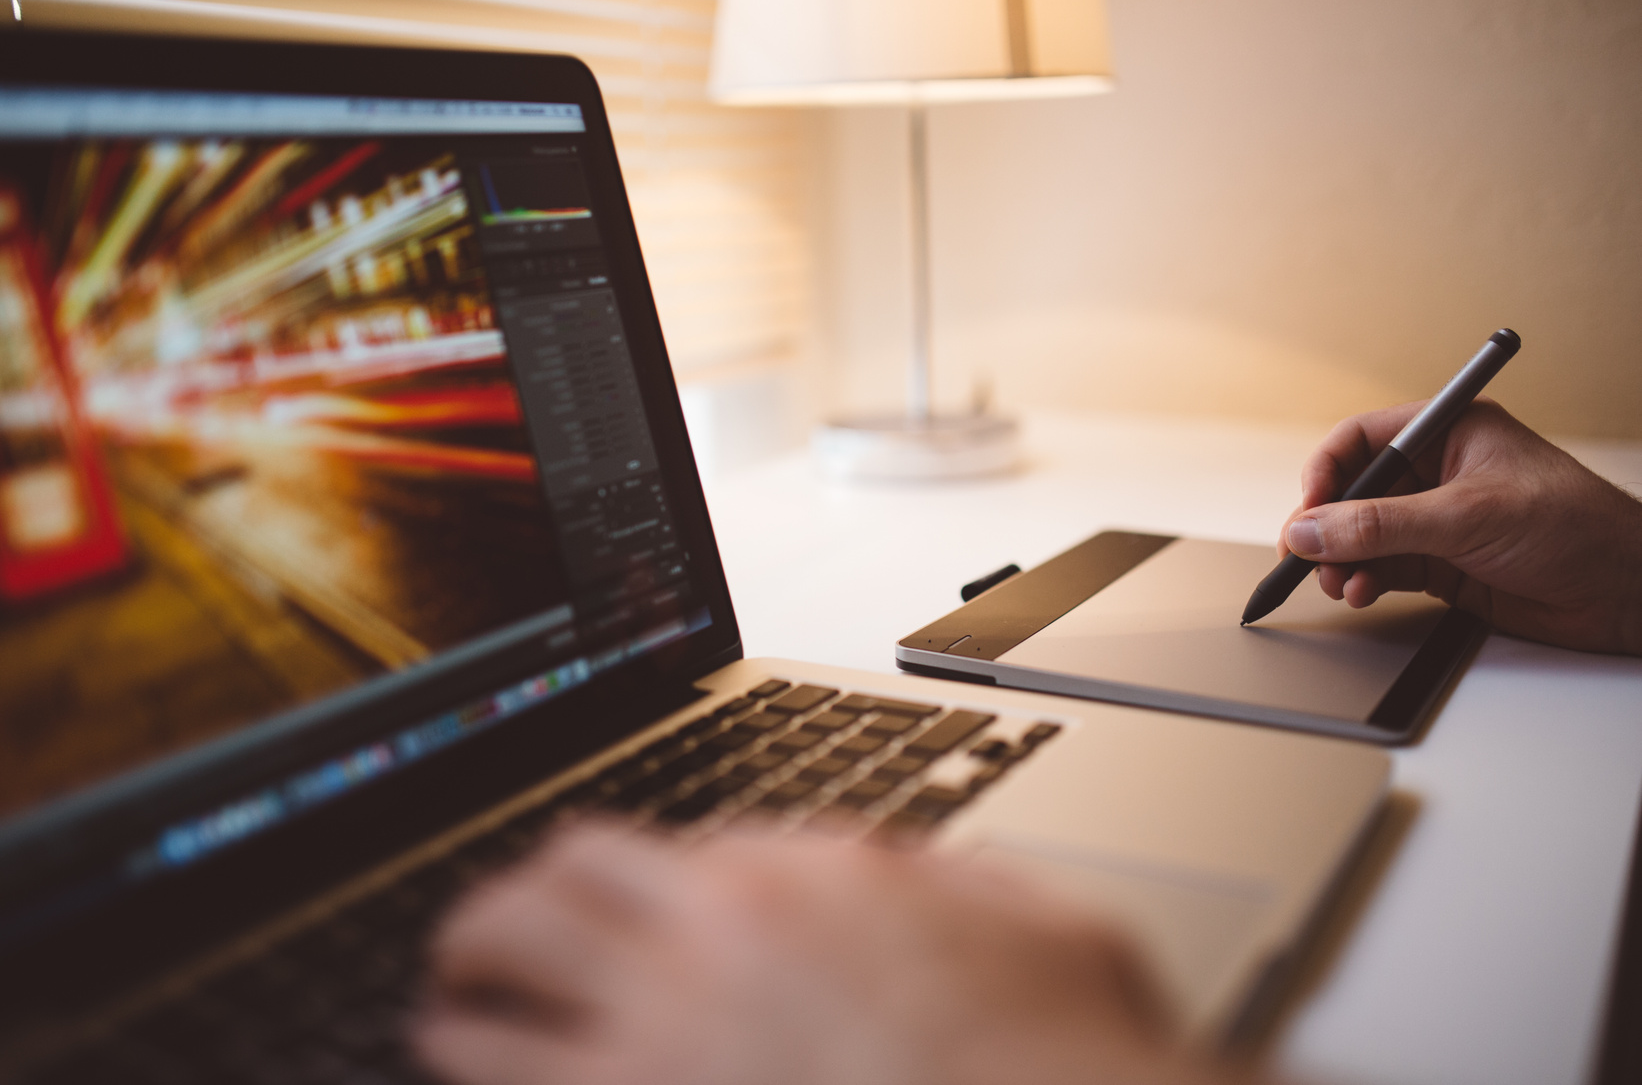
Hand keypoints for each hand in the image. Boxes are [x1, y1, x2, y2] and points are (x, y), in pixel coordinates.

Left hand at [416, 823, 1239, 1084]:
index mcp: (813, 878)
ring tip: (447, 994)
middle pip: (565, 874)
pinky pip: (507, 1074)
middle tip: (498, 929)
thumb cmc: (1060, 1054)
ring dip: (466, 973)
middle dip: (523, 895)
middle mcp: (718, 935)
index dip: (665, 887)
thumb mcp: (1050, 927)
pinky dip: (473, 1062)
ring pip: (506, 960)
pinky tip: (456, 1061)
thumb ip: (973, 890)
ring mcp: (664, 1033)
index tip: (652, 918)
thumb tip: (935, 880)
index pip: (691, 849)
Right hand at [1281, 398, 1641, 655]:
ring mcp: (1436, 520)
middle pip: (1353, 492)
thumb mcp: (1467, 517)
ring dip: (1342, 560)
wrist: (1626, 590)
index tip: (1309, 511)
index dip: (1327, 473)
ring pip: (1361, 535)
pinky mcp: (1440, 564)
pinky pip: (1380, 567)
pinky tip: (1362, 592)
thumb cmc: (1577, 527)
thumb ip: (1382, 525)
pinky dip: (1363, 581)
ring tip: (1341, 584)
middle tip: (1308, 556)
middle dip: (1327, 527)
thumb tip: (1312, 530)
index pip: (1361, 439)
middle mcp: (1437, 473)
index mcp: (1448, 433)